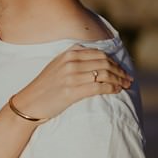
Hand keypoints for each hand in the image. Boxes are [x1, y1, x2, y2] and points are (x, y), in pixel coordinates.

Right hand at [12, 45, 131, 120]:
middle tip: (128, 79)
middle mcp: (70, 62)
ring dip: (119, 80)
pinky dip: (112, 88)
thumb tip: (97, 61)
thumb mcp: (57, 66)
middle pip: (104, 63)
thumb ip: (73, 60)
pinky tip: (117, 91)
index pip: (99, 54)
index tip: (122, 69)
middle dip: (120, 71)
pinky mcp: (72, 91)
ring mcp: (71, 76)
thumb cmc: (44, 88)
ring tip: (125, 86)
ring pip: (104, 74)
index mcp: (67, 54)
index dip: (114, 62)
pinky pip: (99, 87)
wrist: (28, 103)